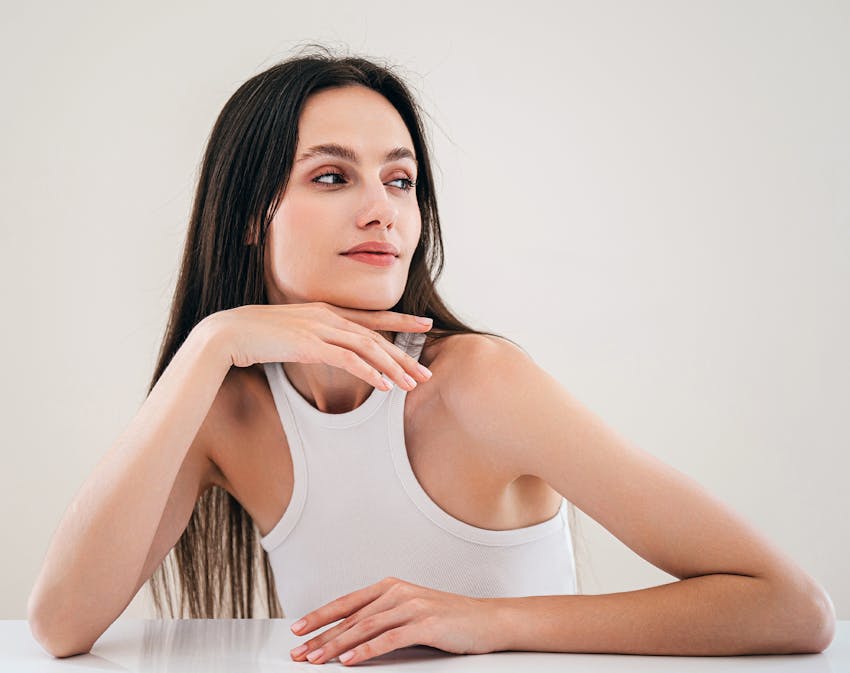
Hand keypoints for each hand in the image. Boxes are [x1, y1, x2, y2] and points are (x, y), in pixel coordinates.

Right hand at [203, 302, 432, 391]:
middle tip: (425, 373)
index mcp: (324, 311)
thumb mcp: (290, 334)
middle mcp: (326, 316)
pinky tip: (385, 387)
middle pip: (375, 335)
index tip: (424, 325)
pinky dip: (369, 373)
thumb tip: (324, 350)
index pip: (369, 317)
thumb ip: (311, 339)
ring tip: (411, 385)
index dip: (400, 321)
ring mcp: (318, 328)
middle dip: (404, 355)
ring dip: (392, 367)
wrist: (226, 333)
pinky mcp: (309, 344)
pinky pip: (348, 360)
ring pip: (367, 347)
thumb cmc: (254, 337)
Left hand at [288, 577, 498, 664]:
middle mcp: (399, 593)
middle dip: (321, 636)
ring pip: (365, 627)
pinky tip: (351, 660)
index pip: (348, 602)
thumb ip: (385, 618)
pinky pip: (390, 638)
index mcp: (392, 588)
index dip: (321, 615)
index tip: (299, 629)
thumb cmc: (451, 619)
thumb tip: (352, 635)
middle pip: (351, 617)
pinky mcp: (426, 624)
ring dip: (337, 645)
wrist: (489, 620)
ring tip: (317, 659)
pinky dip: (366, 650)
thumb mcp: (412, 612)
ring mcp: (413, 607)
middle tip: (300, 651)